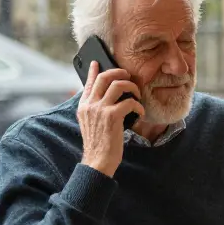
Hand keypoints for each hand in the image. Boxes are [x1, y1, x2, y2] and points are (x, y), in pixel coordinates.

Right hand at [78, 60, 145, 176]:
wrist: (98, 162)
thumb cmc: (99, 145)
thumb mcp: (90, 124)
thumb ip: (94, 110)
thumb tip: (106, 98)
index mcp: (83, 107)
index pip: (88, 83)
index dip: (93, 71)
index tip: (96, 62)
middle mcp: (89, 105)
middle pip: (104, 77)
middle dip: (119, 72)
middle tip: (128, 76)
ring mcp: (100, 109)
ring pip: (118, 84)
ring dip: (132, 87)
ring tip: (137, 95)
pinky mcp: (112, 116)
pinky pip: (129, 101)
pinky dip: (138, 105)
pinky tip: (140, 112)